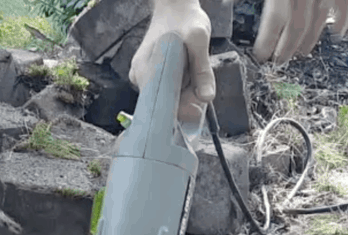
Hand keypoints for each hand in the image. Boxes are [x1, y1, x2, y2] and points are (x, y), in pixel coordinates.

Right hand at [129, 0, 214, 123]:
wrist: (174, 6)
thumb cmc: (184, 19)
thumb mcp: (198, 40)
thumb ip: (202, 70)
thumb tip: (206, 98)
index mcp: (147, 71)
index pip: (161, 107)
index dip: (182, 111)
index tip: (198, 109)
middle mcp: (140, 78)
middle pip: (165, 104)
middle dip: (187, 100)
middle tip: (201, 85)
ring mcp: (143, 77)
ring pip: (168, 98)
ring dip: (185, 92)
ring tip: (192, 71)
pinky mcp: (150, 76)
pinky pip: (167, 90)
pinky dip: (181, 86)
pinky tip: (186, 72)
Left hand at [254, 0, 347, 64]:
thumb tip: (233, 6)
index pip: (275, 20)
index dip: (267, 42)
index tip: (260, 56)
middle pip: (297, 25)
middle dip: (287, 48)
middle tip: (279, 61)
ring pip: (320, 18)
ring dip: (310, 39)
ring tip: (301, 53)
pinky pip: (345, 5)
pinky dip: (341, 21)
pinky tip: (337, 33)